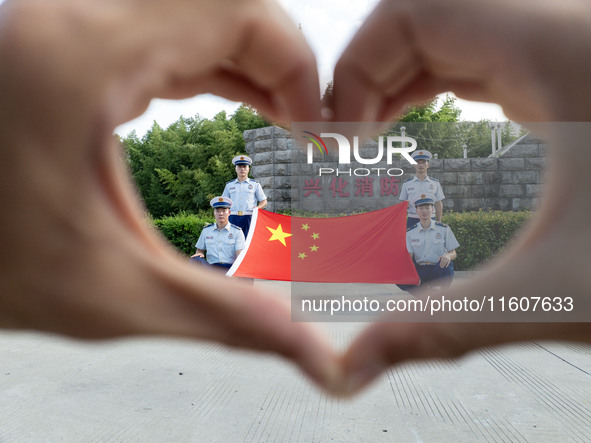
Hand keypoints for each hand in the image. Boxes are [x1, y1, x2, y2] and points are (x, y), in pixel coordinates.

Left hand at [0, 0, 339, 391]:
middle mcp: (69, 20)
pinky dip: (204, 61)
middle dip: (277, 61)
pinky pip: (154, 28)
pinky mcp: (58, 44)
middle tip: (301, 125)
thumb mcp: (109, 293)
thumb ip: (226, 316)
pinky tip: (222, 100)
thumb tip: (309, 350)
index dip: (294, 62)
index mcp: (83, 60)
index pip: (234, 11)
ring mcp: (60, 25)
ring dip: (243, 60)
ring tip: (277, 117)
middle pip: (219, 2)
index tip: (311, 124)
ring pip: (189, 11)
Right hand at [335, 0, 590, 394]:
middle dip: (372, 73)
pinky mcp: (587, 73)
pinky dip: (447, 82)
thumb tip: (349, 371)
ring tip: (377, 136)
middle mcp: (568, 30)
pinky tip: (438, 130)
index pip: (414, 11)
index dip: (356, 66)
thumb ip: (438, 328)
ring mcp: (580, 47)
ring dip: (407, 76)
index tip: (340, 137)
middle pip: (431, 14)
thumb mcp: (557, 292)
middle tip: (350, 142)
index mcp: (555, 51)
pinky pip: (496, 52)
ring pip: (464, 28)